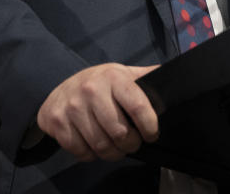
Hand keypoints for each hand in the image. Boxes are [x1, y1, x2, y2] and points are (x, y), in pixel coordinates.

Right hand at [37, 63, 158, 160]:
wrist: (59, 90)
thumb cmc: (98, 84)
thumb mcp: (122, 74)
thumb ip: (145, 76)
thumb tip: (172, 74)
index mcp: (113, 77)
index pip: (138, 106)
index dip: (149, 126)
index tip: (152, 134)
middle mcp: (91, 90)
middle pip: (119, 132)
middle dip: (131, 144)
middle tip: (133, 143)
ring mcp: (72, 107)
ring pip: (101, 146)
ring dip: (113, 154)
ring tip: (117, 148)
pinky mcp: (58, 123)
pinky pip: (81, 151)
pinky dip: (91, 155)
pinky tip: (95, 146)